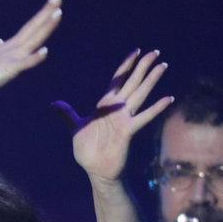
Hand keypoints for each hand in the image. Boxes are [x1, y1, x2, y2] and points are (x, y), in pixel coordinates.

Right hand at [0, 0, 63, 97]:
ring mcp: (12, 57)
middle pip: (34, 28)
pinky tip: (45, 51)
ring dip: (45, 27)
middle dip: (47, 12)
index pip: (31, 27)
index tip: (55, 1)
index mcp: (12, 45)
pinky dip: (34, 57)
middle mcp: (14, 48)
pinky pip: (24, 63)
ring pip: (33, 40)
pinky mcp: (9, 69)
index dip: (44, 14)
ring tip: (58, 13)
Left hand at [52, 49, 173, 182]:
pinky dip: (156, 108)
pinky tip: (168, 99)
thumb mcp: (76, 128)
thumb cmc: (88, 150)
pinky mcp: (128, 131)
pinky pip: (143, 117)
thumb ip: (68, 114)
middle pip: (132, 82)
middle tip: (156, 52)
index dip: (126, 65)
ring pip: (140, 94)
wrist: (96, 169)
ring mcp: (125, 118)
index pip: (118, 80)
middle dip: (143, 67)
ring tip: (163, 65)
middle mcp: (118, 108)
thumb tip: (54, 103)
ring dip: (151, 80)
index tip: (136, 52)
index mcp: (105, 104)